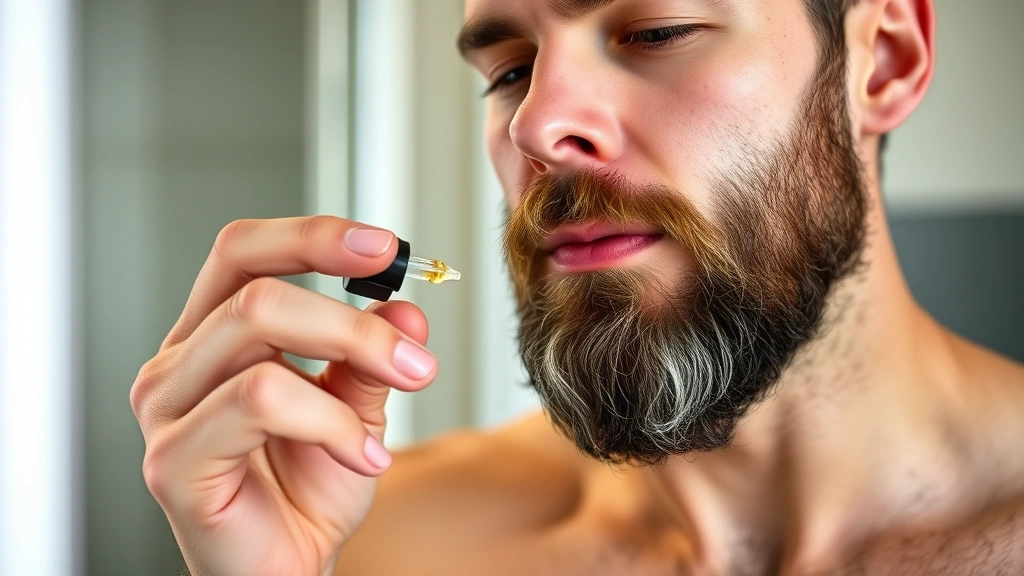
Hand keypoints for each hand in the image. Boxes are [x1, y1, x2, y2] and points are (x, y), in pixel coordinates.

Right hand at [130, 216, 436, 575]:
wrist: (288, 570)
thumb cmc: (306, 492)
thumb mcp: (355, 409)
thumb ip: (371, 356)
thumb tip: (406, 307)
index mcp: (211, 338)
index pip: (243, 252)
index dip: (312, 236)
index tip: (386, 247)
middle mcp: (178, 365)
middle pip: (255, 286)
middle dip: (351, 315)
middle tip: (414, 355)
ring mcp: (167, 410)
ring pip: (256, 328)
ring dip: (352, 355)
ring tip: (399, 404)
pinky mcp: (173, 459)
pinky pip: (259, 399)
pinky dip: (330, 421)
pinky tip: (364, 455)